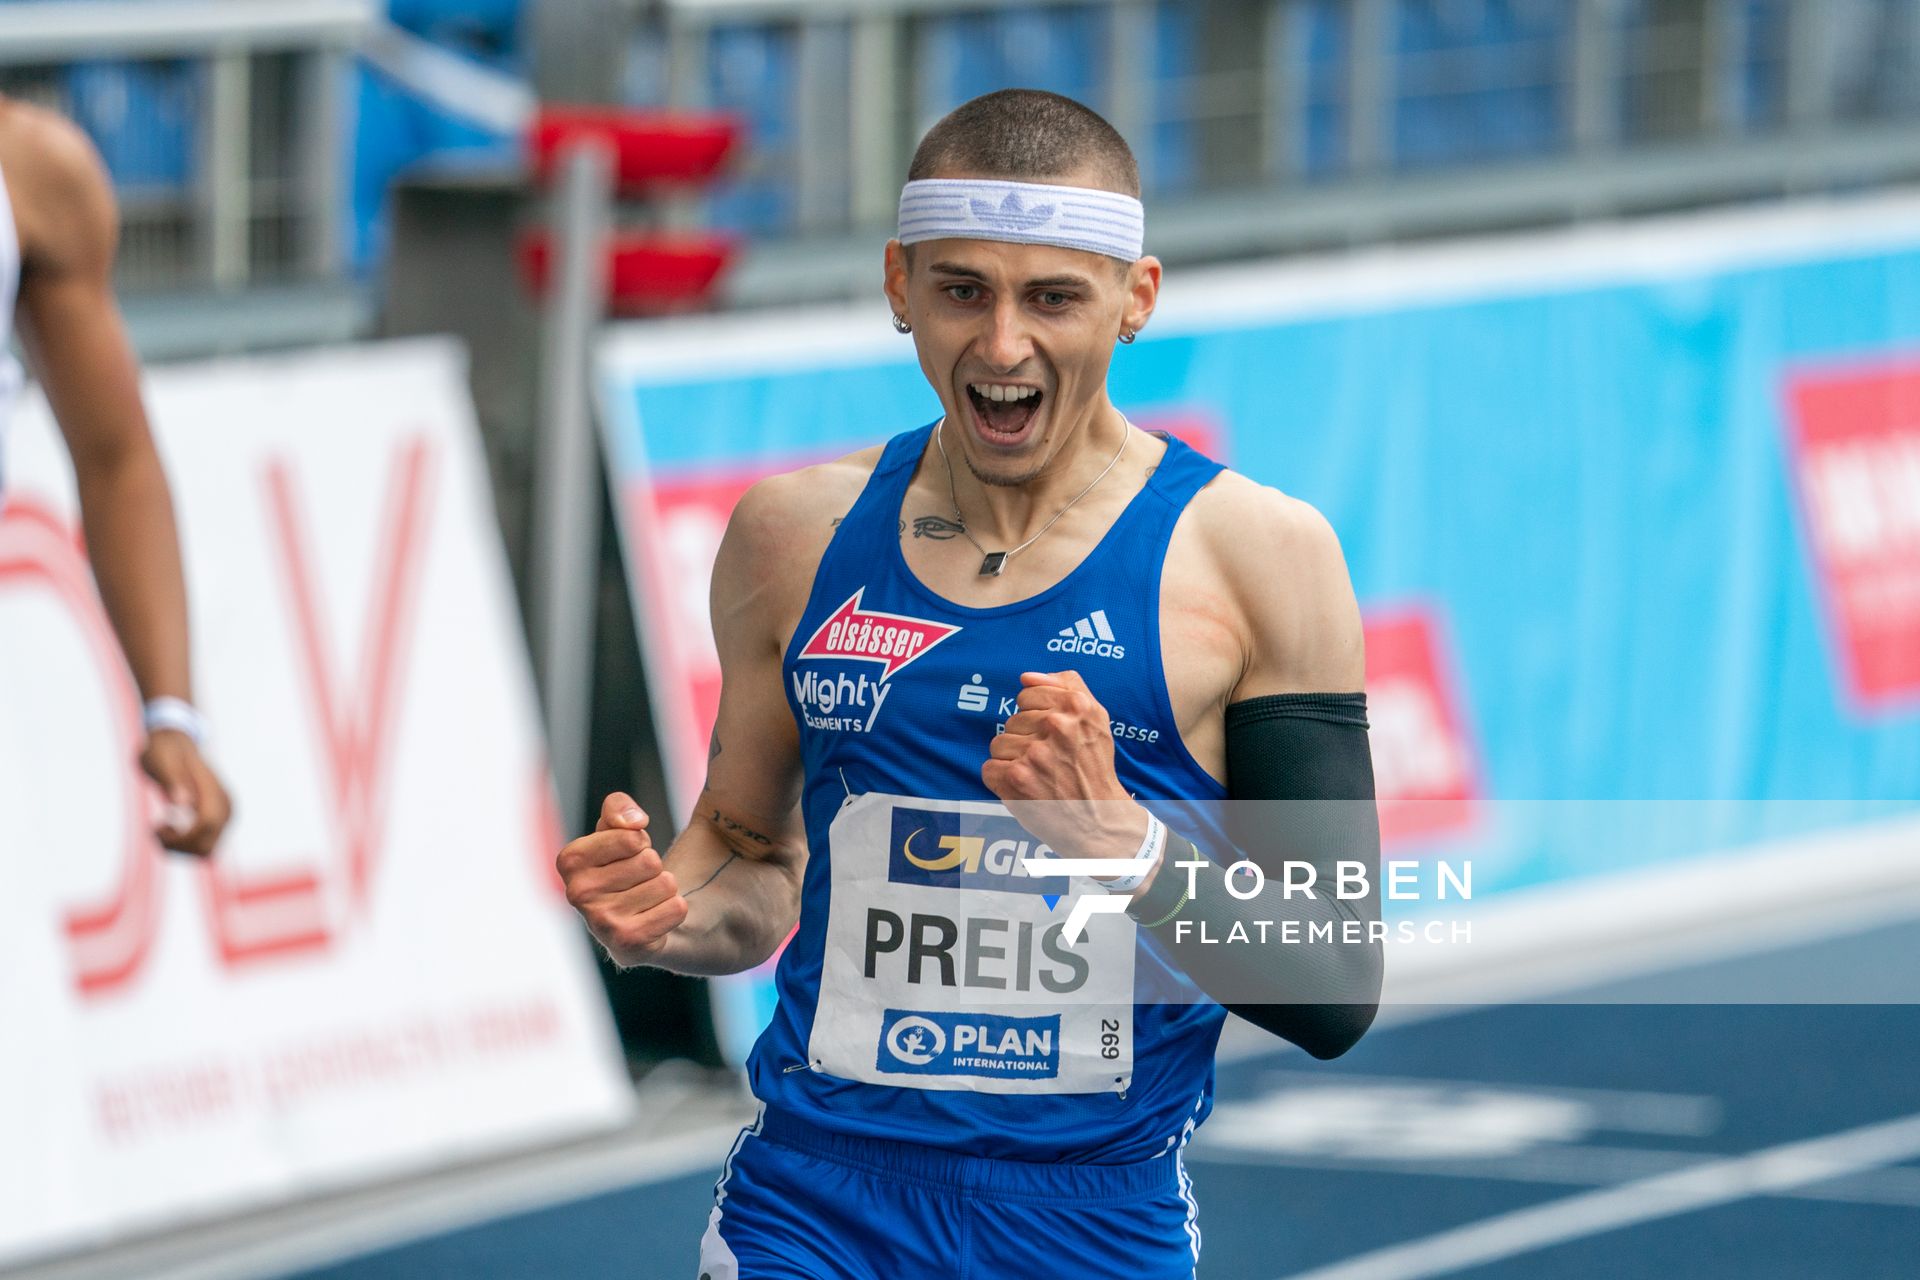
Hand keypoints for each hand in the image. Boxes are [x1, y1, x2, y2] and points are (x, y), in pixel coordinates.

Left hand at [140, 729, 231, 855]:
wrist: (175, 743)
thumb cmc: (164, 751)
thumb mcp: (162, 761)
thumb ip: (173, 780)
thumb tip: (183, 804)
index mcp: (215, 790)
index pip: (207, 825)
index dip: (181, 836)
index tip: (157, 826)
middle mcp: (225, 806)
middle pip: (206, 846)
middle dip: (177, 846)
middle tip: (156, 829)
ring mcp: (223, 815)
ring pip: (205, 852)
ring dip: (178, 849)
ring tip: (160, 830)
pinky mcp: (217, 821)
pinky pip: (204, 846)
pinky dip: (183, 846)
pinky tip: (169, 830)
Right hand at [556, 792, 688, 966]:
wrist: (637, 918)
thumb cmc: (623, 867)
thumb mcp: (616, 828)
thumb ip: (618, 807)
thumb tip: (634, 823)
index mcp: (570, 861)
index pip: (631, 837)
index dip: (639, 842)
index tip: (627, 855)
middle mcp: (577, 894)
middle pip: (650, 861)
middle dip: (652, 867)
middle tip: (637, 882)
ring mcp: (600, 923)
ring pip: (665, 884)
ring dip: (664, 890)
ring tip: (645, 900)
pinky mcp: (628, 945)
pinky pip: (676, 909)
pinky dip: (674, 910)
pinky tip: (654, 919)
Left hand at [981, 670, 1147, 863]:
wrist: (1100, 819)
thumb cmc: (1094, 768)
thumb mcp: (1095, 719)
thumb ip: (1065, 686)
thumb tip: (1026, 676)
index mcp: (1076, 706)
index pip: (1026, 695)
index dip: (1035, 716)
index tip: (1051, 736)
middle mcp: (1056, 726)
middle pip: (1012, 720)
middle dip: (1025, 740)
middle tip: (1049, 761)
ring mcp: (1035, 752)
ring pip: (998, 743)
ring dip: (1013, 761)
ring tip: (1037, 775)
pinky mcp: (1016, 778)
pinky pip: (988, 768)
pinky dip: (1001, 781)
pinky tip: (1025, 788)